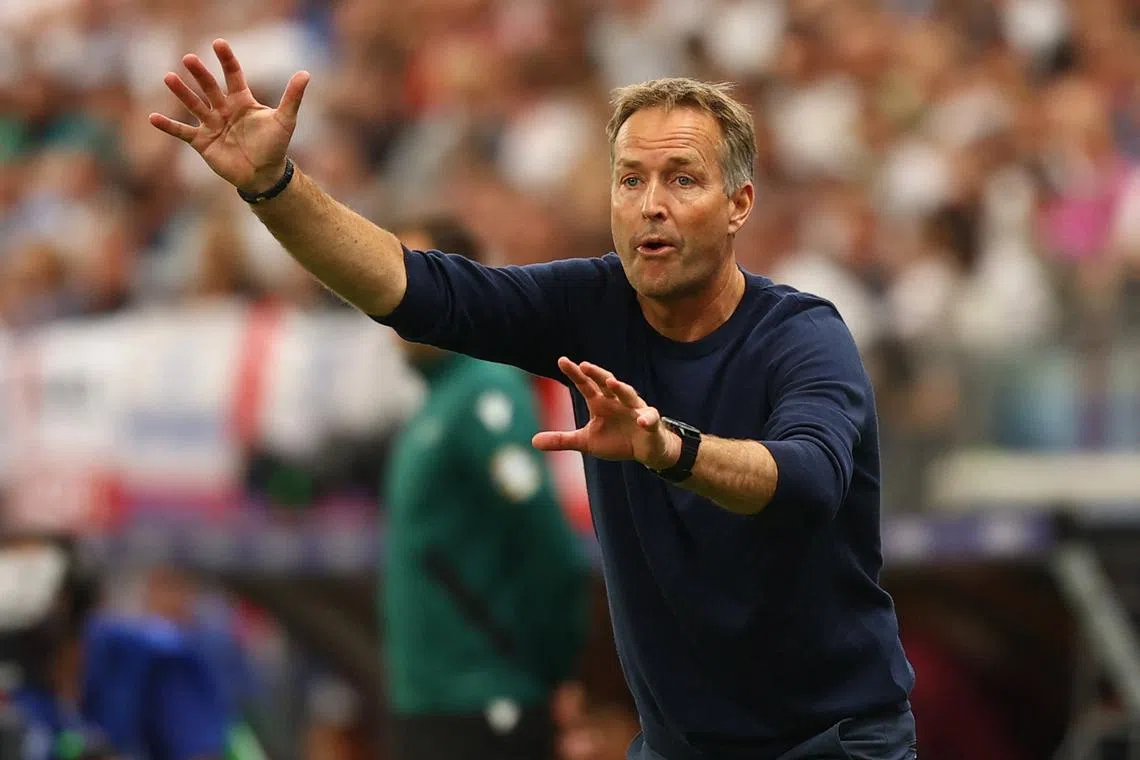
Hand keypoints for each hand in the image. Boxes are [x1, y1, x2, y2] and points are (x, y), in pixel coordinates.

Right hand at [148, 39, 309, 193]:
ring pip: (194, 105)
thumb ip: (292, 97)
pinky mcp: (202, 142)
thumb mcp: (285, 120)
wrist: (264, 174)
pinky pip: (183, 132)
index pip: (233, 75)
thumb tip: (305, 73)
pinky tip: (153, 118)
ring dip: (182, 93)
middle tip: (189, 58)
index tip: (218, 43)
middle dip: (200, 74)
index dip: (227, 60)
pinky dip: (169, 126)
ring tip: (169, 78)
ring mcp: (211, 124)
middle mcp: (224, 109)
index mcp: (242, 101)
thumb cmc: (275, 145)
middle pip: (210, 88)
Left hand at [532, 357, 680, 469]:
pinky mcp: (651, 423)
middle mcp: (617, 401)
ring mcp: (635, 410)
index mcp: (600, 402)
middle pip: (607, 383)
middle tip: (585, 365)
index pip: (586, 385)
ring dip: (621, 388)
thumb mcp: (586, 442)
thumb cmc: (616, 440)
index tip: (562, 360)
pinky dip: (647, 419)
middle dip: (597, 374)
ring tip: (612, 382)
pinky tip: (641, 421)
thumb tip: (533, 442)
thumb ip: (562, 439)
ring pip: (629, 395)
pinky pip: (650, 418)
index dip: (575, 374)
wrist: (646, 450)